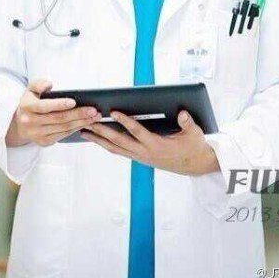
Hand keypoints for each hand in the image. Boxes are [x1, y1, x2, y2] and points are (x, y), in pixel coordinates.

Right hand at [5, 79, 102, 146]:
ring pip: (63, 128)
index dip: (59, 104)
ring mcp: (37, 134)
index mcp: (27, 106)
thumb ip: (39, 83)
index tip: (74, 101)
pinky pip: (63, 135)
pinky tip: (86, 123)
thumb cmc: (31, 101)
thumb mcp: (31, 89)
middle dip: (77, 114)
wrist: (20, 123)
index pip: (44, 106)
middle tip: (93, 110)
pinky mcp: (44, 142)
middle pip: (58, 118)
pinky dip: (76, 129)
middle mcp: (30, 122)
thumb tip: (49, 84)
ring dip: (81, 122)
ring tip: (94, 116)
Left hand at [80, 110, 219, 175]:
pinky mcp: (138, 157)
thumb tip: (182, 112)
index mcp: (156, 145)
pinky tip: (97, 138)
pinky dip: (106, 144)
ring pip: (115, 148)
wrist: (193, 165)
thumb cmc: (193, 146)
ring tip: (84, 131)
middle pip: (119, 142)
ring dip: (99, 140)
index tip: (113, 112)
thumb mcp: (194, 134)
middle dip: (102, 132)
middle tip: (88, 122)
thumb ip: (187, 123)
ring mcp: (140, 157)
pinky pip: (119, 150)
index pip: (137, 131)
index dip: (125, 121)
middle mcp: (144, 153)